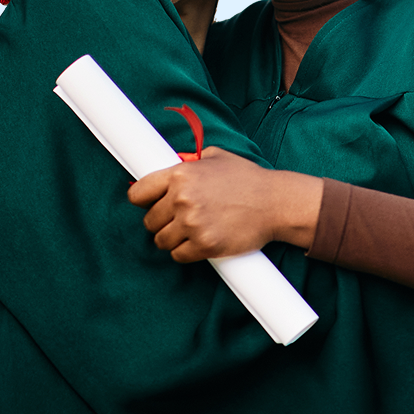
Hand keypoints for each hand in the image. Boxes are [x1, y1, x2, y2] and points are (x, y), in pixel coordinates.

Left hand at [127, 146, 322, 262]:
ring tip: (189, 232)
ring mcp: (192, 223)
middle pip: (149, 221)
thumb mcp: (216, 157)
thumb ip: (190, 162)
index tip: (148, 204)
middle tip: (177, 220)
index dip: (142, 200)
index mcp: (180, 174)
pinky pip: (178, 255)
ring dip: (172, 239)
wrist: (275, 203)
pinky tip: (198, 243)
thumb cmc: (247, 179)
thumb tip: (171, 163)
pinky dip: (185, 252)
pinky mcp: (205, 245)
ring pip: (161, 241)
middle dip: (161, 222)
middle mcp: (182, 198)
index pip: (137, 193)